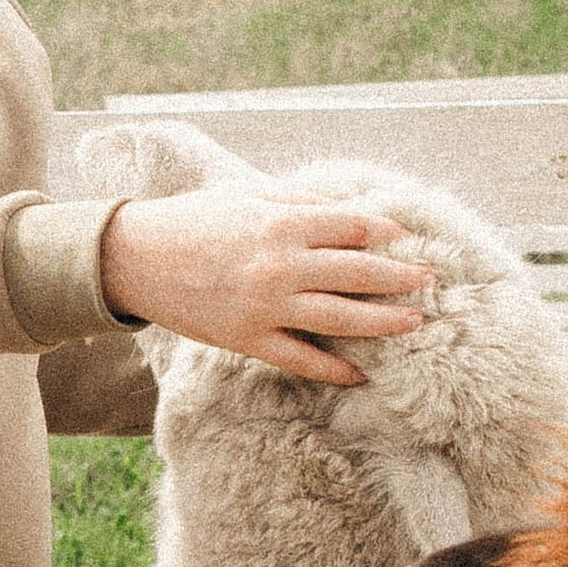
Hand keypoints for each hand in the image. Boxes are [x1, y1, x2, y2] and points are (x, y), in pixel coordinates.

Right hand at [98, 189, 431, 386]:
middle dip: (401, 277)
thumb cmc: (195, 218)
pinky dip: (334, 369)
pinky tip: (361, 373)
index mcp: (281, 221)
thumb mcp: (247, 193)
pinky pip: (301, 359)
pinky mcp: (248, 339)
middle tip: (430, 279)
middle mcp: (280, 264)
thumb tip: (351, 208)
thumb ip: (299, 199)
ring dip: (384, 322)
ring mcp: (265, 306)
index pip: (353, 226)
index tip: (408, 236)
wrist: (137, 259)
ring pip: (341, 318)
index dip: (387, 230)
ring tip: (416, 322)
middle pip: (359, 273)